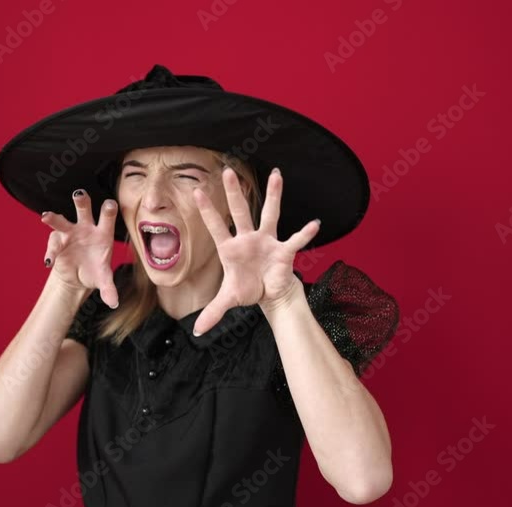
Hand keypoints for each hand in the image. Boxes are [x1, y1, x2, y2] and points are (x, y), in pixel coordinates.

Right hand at [40, 189, 119, 308]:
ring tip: (45, 217)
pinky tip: (49, 262)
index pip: (107, 216)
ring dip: (54, 217)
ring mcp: (69, 233)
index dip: (108, 209)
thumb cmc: (95, 271)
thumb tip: (114, 302)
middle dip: (81, 200)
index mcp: (103, 233)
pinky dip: (50, 253)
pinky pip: (52, 245)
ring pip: (62, 220)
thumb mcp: (103, 280)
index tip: (109, 204)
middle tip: (79, 194)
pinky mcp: (57, 242)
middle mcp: (86, 228)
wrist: (78, 276)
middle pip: (84, 209)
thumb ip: (109, 289)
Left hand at [190, 167, 319, 335]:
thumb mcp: (229, 300)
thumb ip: (213, 312)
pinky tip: (314, 224)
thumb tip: (197, 331)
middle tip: (228, 171)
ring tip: (276, 174)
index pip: (216, 226)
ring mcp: (266, 241)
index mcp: (230, 248)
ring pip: (269, 214)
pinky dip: (304, 234)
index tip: (197, 191)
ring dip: (273, 195)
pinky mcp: (283, 250)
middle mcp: (248, 238)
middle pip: (239, 211)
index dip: (207, 210)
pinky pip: (295, 240)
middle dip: (234, 193)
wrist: (270, 294)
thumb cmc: (247, 289)